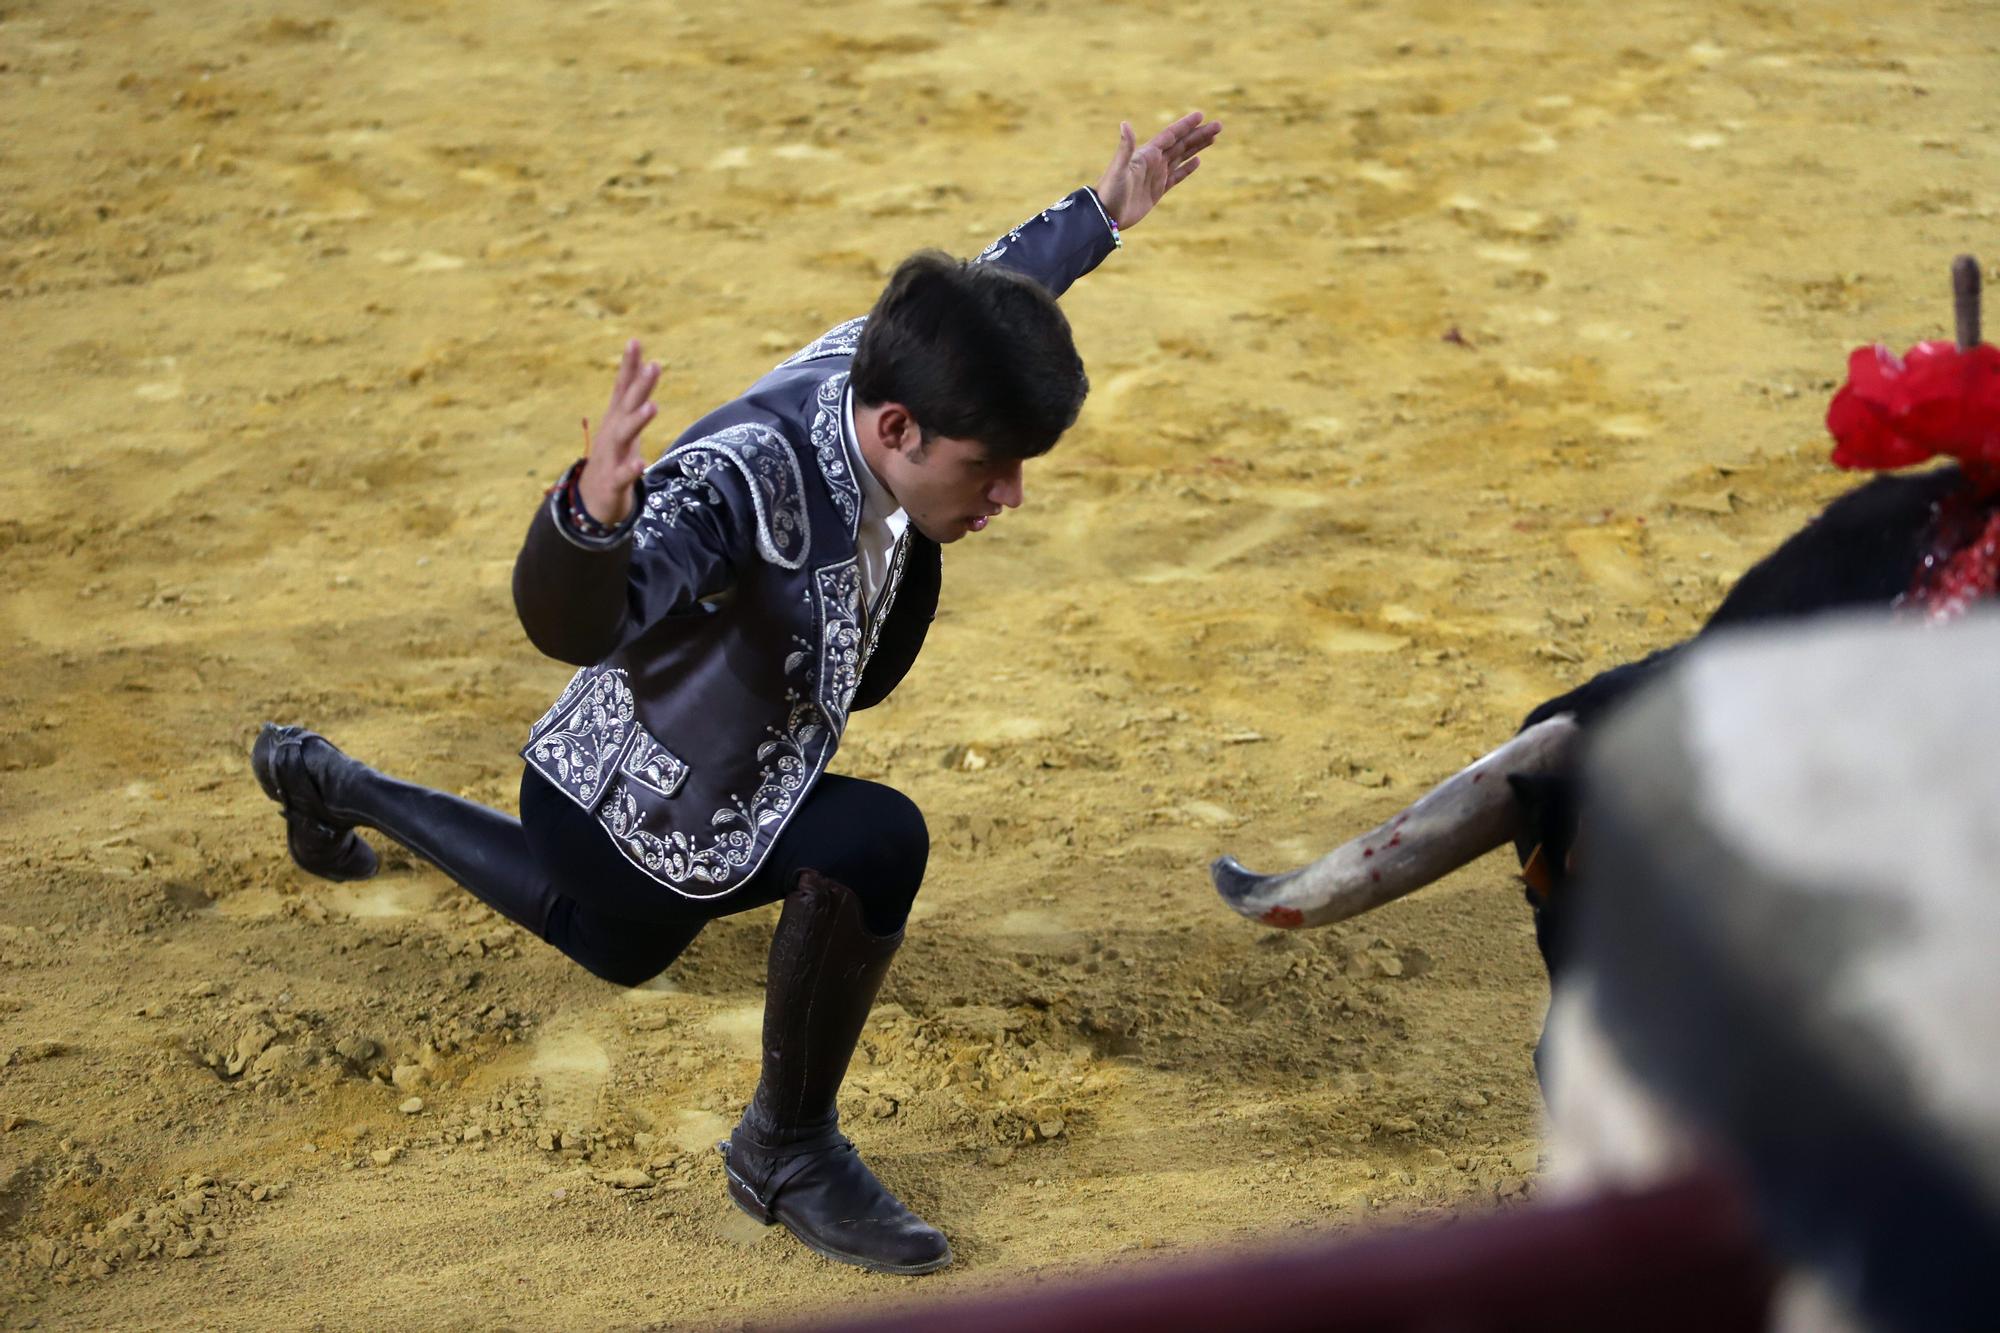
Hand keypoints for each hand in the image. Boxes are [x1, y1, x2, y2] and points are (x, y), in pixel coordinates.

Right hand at [579, 338, 660, 525]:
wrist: (590, 501)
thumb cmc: (612, 457)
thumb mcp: (623, 424)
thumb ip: (633, 396)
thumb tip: (645, 364)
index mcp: (617, 419)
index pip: (623, 388)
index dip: (629, 366)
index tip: (635, 341)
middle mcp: (612, 433)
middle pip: (627, 406)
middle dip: (640, 386)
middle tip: (655, 365)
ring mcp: (611, 457)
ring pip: (624, 436)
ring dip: (637, 421)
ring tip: (653, 406)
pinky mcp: (613, 482)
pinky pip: (622, 475)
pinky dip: (631, 469)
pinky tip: (641, 463)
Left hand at [1092, 111, 1221, 230]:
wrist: (1106, 215)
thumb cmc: (1110, 191)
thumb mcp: (1118, 168)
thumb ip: (1125, 147)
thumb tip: (1124, 123)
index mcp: (1147, 154)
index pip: (1171, 135)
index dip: (1185, 125)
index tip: (1200, 115)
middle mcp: (1153, 162)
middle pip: (1181, 144)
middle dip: (1199, 134)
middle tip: (1218, 125)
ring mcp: (1156, 176)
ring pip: (1181, 157)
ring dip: (1197, 147)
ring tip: (1214, 138)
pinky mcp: (1157, 191)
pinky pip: (1176, 176)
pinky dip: (1187, 168)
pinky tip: (1197, 161)